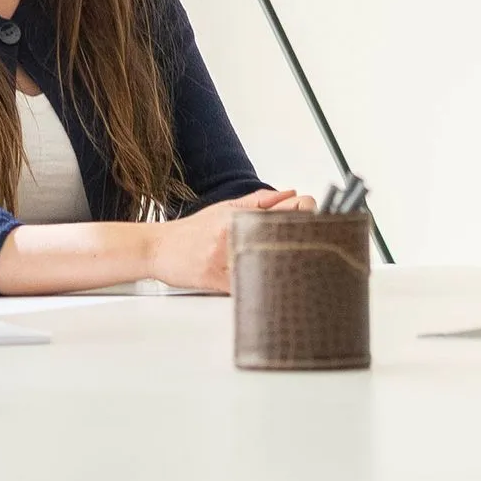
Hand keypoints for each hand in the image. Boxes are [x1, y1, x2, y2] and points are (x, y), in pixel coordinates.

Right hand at [148, 189, 316, 293]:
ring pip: (269, 261)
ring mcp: (225, 257)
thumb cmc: (190, 231)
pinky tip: (279, 286)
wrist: (157, 248)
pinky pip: (249, 286)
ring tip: (308, 264)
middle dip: (308, 235)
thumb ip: (258, 202)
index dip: (308, 211)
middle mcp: (233, 234)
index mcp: (238, 215)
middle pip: (283, 234)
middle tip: (323, 239)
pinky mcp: (218, 280)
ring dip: (291, 262)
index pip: (283, 209)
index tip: (319, 215)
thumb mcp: (223, 208)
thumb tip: (290, 194)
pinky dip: (265, 286)